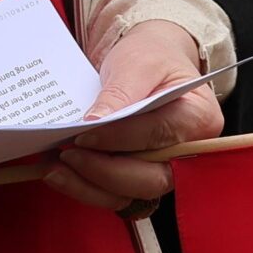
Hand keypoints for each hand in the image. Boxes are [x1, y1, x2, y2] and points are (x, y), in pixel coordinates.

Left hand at [44, 23, 222, 214]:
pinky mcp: (140, 178)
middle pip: (149, 178)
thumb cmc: (152, 57)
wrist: (150, 63)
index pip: (159, 135)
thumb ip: (121, 92)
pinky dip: (85, 188)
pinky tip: (59, 173)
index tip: (84, 132)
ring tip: (53, 167)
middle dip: (103, 170)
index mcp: (200, 118)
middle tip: (66, 154)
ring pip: (128, 194)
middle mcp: (188, 152)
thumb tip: (95, 122)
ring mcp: (165, 170)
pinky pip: (114, 195)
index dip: (119, 138)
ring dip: (88, 186)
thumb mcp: (139, 62)